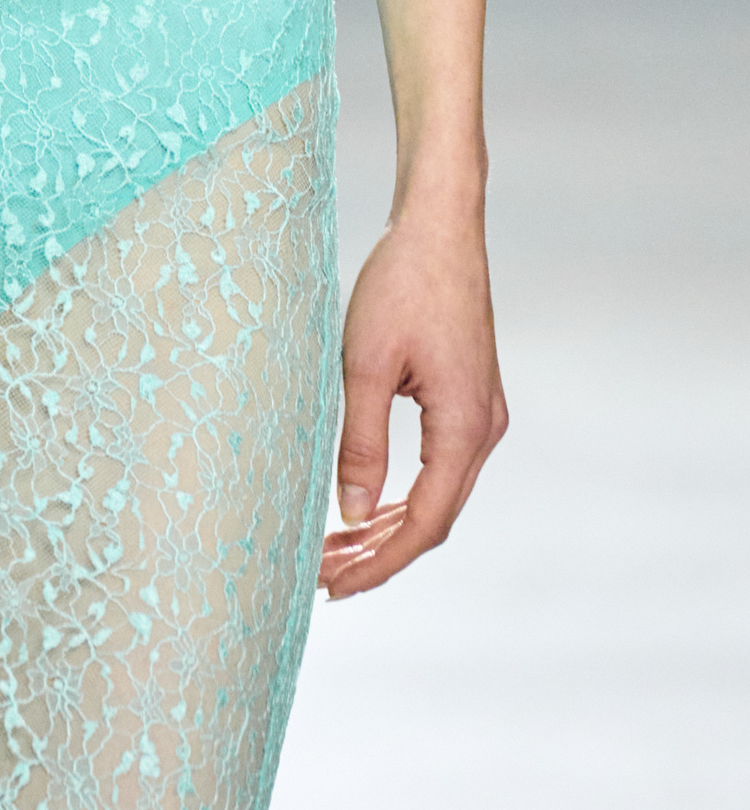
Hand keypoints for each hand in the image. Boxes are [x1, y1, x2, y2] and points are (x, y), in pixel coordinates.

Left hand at [318, 204, 507, 599]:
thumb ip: (360, 441)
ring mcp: (482, 412)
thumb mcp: (366, 363)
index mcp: (465, 427)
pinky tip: (369, 501)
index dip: (378, 563)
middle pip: (435, 517)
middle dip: (380, 553)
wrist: (440, 223)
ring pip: (439, 494)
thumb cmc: (401, 282)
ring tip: (337, 549)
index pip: (424, 524)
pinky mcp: (470, 396)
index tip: (334, 586)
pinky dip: (405, 492)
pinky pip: (441, 466)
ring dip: (391, 525)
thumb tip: (352, 514)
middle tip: (324, 576)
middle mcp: (484, 428)